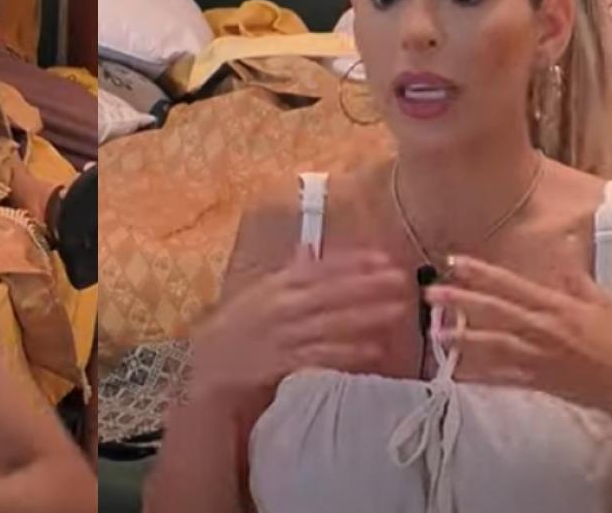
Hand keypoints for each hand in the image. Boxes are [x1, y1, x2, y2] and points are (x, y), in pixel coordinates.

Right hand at [188, 249, 407, 402]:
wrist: (209, 364)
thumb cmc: (239, 325)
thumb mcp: (259, 291)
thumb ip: (287, 271)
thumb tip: (308, 246)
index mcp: (276, 284)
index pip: (320, 268)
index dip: (353, 262)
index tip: (384, 258)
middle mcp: (281, 305)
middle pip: (331, 293)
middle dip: (368, 286)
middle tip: (402, 280)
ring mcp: (283, 334)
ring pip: (331, 324)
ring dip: (366, 317)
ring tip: (397, 311)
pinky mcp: (284, 362)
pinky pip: (321, 356)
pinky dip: (347, 353)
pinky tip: (373, 350)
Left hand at [424, 255, 611, 415]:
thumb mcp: (599, 302)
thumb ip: (576, 275)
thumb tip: (567, 244)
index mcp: (555, 305)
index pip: (511, 284)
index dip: (481, 272)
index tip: (454, 261)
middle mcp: (543, 328)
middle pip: (495, 311)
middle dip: (461, 300)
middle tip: (431, 292)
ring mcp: (539, 356)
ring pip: (494, 344)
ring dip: (464, 338)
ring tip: (436, 332)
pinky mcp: (538, 380)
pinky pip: (503, 376)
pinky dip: (480, 374)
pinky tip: (457, 370)